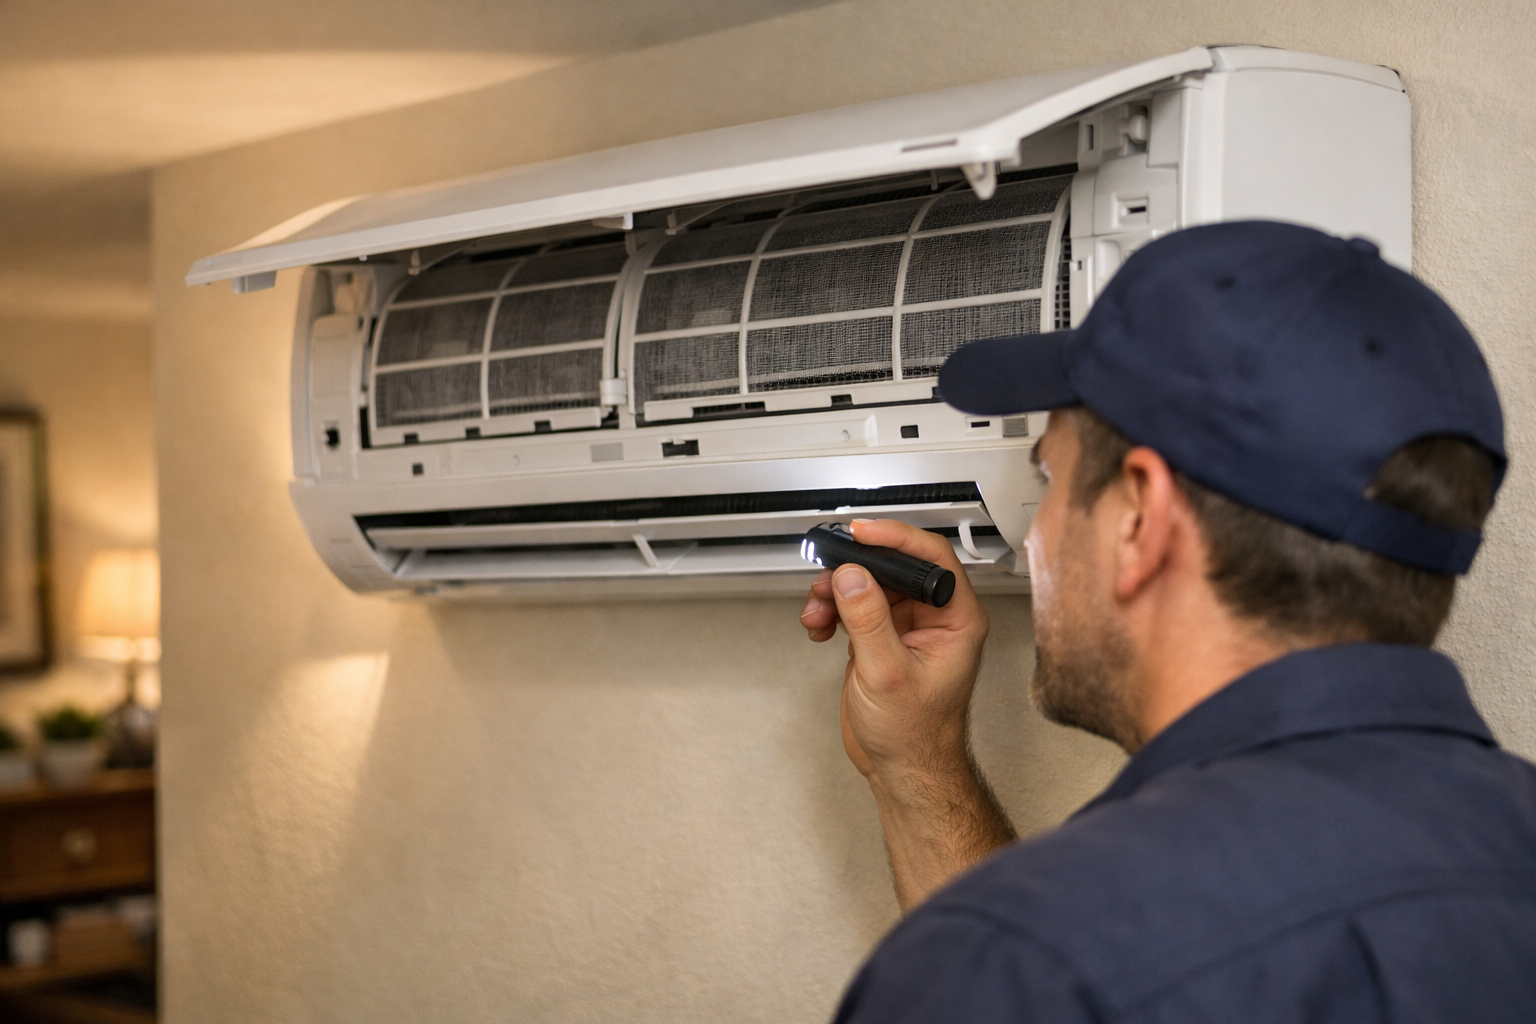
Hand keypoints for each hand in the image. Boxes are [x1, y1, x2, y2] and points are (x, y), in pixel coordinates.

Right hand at [799, 520, 1013, 907]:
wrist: (903, 770)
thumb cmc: (916, 735)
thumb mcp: (888, 674)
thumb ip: (869, 620)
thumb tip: (854, 577)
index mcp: (957, 619)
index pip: (931, 558)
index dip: (896, 538)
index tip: (862, 533)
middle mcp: (935, 617)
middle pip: (894, 566)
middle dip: (855, 568)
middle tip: (828, 574)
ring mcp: (907, 625)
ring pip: (869, 583)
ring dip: (836, 591)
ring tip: (818, 610)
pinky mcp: (882, 636)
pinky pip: (854, 605)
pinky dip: (832, 609)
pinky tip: (820, 626)